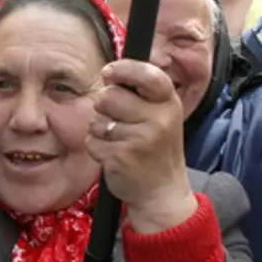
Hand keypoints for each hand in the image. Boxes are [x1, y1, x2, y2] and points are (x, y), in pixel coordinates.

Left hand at [87, 60, 195, 233]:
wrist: (162, 192)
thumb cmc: (157, 148)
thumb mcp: (162, 116)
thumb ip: (141, 94)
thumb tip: (109, 73)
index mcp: (169, 103)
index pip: (148, 74)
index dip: (123, 69)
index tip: (108, 73)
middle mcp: (158, 119)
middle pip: (109, 96)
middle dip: (104, 106)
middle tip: (117, 121)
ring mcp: (141, 139)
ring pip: (97, 118)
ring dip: (100, 129)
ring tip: (119, 140)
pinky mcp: (121, 157)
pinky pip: (92, 140)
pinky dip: (96, 147)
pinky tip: (114, 155)